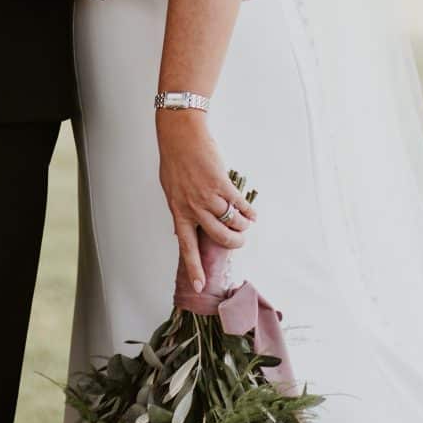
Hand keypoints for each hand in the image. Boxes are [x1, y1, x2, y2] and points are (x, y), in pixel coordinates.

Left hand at [157, 110, 255, 291]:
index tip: (199, 287)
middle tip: (240, 241)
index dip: (194, 268)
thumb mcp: (170, 189)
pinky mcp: (220, 183)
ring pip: (232, 221)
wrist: (181, 135)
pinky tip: (252, 213)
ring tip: (247, 224)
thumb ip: (180, 209)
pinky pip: (239, 204)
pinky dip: (248, 211)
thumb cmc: (174, 160)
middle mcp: (193, 207)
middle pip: (219, 237)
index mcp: (179, 211)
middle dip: (234, 243)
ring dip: (243, 225)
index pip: (187, 246)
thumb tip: (182, 230)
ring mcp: (207, 195)